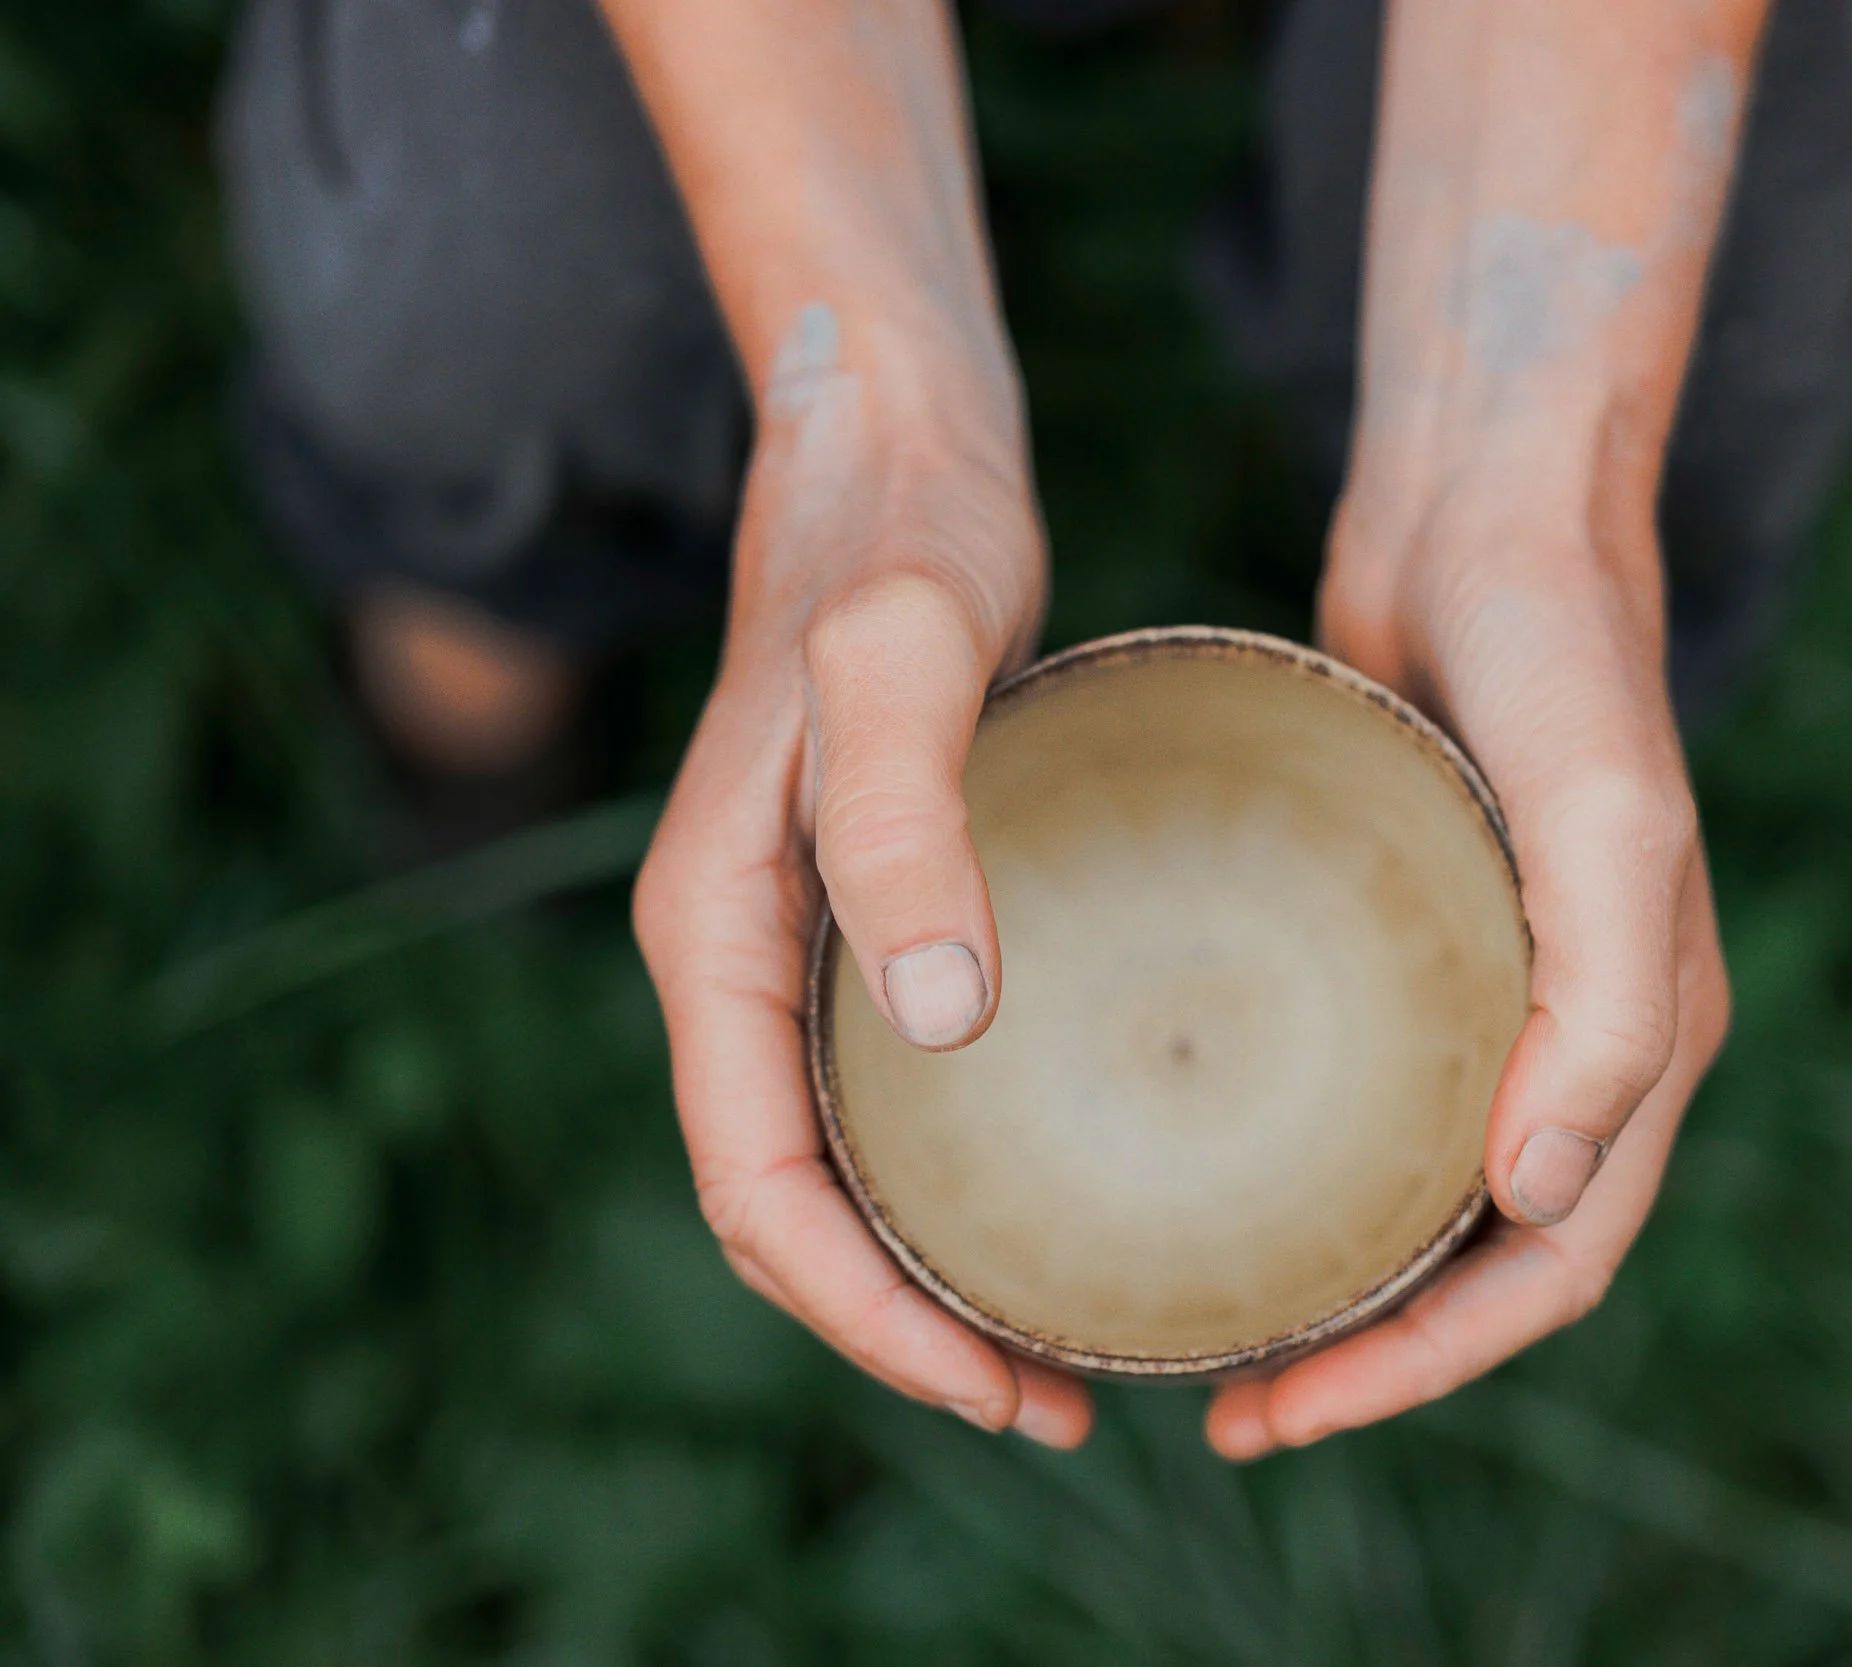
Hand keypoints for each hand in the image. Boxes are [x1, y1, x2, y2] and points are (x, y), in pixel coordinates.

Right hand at [632, 361, 1093, 1449]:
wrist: (890, 451)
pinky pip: (880, 1095)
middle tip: (1052, 1403)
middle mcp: (739, 959)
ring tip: (1060, 1346)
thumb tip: (939, 1020)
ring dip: (925, 1275)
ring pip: (833, 1164)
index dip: (865, 1311)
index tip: (993, 1383)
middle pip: (788, 1207)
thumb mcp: (904, 660)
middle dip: (900, 1329)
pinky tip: (1058, 1190)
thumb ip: (901, 821)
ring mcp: (797, 941)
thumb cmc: (901, 540)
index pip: (759, 1184)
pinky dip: (951, 1181)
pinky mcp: (866, 912)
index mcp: (716, 932)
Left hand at [1206, 477, 1730, 1459]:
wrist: (1489, 516)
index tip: (1281, 1411)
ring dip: (1328, 1277)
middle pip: (1475, 1260)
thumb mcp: (1607, 825)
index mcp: (1637, 1046)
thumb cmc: (1562, 660)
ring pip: (1409, 1188)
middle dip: (1364, 1353)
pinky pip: (1357, 1087)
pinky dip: (1294, 1157)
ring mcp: (1487, 992)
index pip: (1546, 1270)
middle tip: (1220, 1403)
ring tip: (1196, 1321)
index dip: (1428, 1367)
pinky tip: (1187, 1161)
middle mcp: (1566, 1039)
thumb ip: (1605, 1014)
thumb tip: (1538, 1206)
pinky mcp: (1408, 938)